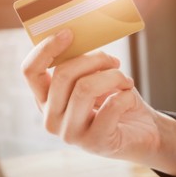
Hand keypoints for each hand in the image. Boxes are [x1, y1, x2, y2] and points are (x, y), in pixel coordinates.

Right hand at [21, 29, 161, 159]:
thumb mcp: (96, 79)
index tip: (69, 33)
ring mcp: (71, 134)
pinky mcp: (95, 143)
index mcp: (45, 101)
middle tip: (114, 61)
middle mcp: (51, 120)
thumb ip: (82, 64)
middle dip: (94, 59)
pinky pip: (111, 105)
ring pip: (85, 88)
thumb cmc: (118, 102)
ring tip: (126, 80)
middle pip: (63, 75)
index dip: (46, 49)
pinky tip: (130, 98)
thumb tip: (78, 38)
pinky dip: (126, 95)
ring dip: (113, 76)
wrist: (144, 133)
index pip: (31, 71)